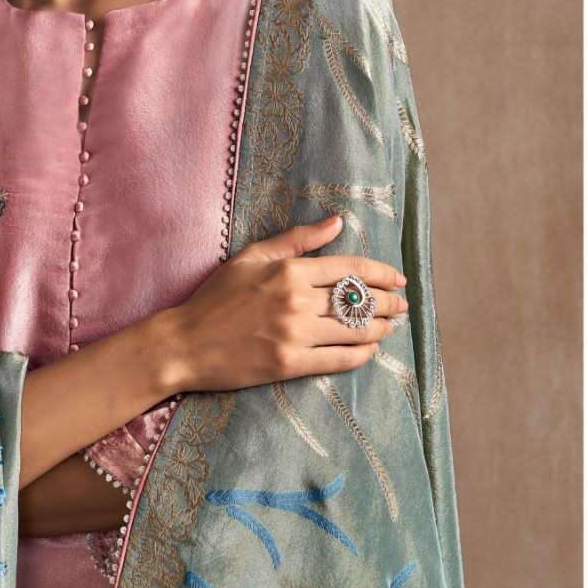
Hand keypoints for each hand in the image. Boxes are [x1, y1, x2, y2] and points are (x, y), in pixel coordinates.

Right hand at [159, 214, 407, 393]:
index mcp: (289, 270)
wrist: (185, 343)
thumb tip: (337, 223)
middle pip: (359, 300)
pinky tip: (369, 351)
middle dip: (388, 303)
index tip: (398, 278)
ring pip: (354, 331)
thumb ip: (297, 239)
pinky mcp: (289, 364)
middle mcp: (296, 301)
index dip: (382, 273)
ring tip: (389, 327)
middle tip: (401, 305)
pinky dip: (361, 355)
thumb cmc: (216, 297)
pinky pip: (339, 360)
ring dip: (380, 329)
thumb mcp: (252, 257)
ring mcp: (294, 334)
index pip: (351, 269)